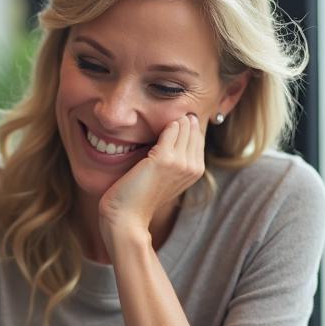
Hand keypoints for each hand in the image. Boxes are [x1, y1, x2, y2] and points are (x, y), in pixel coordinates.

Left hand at [98, 113, 204, 248]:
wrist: (126, 218)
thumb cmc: (138, 198)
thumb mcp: (161, 177)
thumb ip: (170, 159)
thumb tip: (169, 136)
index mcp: (196, 172)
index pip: (197, 137)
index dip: (186, 125)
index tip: (174, 115)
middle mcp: (193, 167)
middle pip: (193, 129)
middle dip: (182, 117)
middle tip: (169, 107)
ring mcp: (181, 163)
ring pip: (183, 127)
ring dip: (173, 117)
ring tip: (160, 111)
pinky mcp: (164, 159)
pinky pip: (170, 129)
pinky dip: (163, 123)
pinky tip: (153, 122)